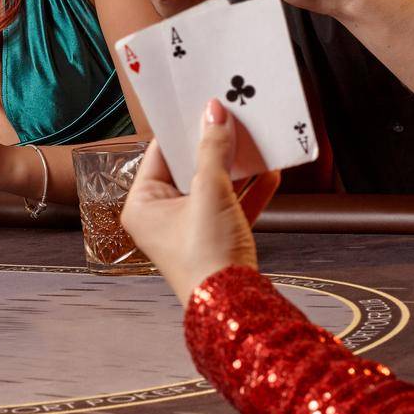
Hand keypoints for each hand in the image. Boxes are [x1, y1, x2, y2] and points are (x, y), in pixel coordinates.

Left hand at [120, 100, 277, 302]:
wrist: (235, 308)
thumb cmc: (206, 256)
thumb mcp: (209, 193)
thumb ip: (212, 150)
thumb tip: (213, 114)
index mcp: (142, 205)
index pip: (159, 154)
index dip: (181, 130)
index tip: (201, 105)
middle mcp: (161, 216)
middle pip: (189, 169)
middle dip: (214, 146)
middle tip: (231, 118)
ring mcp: (190, 228)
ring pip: (214, 186)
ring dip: (236, 167)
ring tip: (254, 140)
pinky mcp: (217, 239)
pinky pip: (232, 206)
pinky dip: (250, 191)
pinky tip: (271, 172)